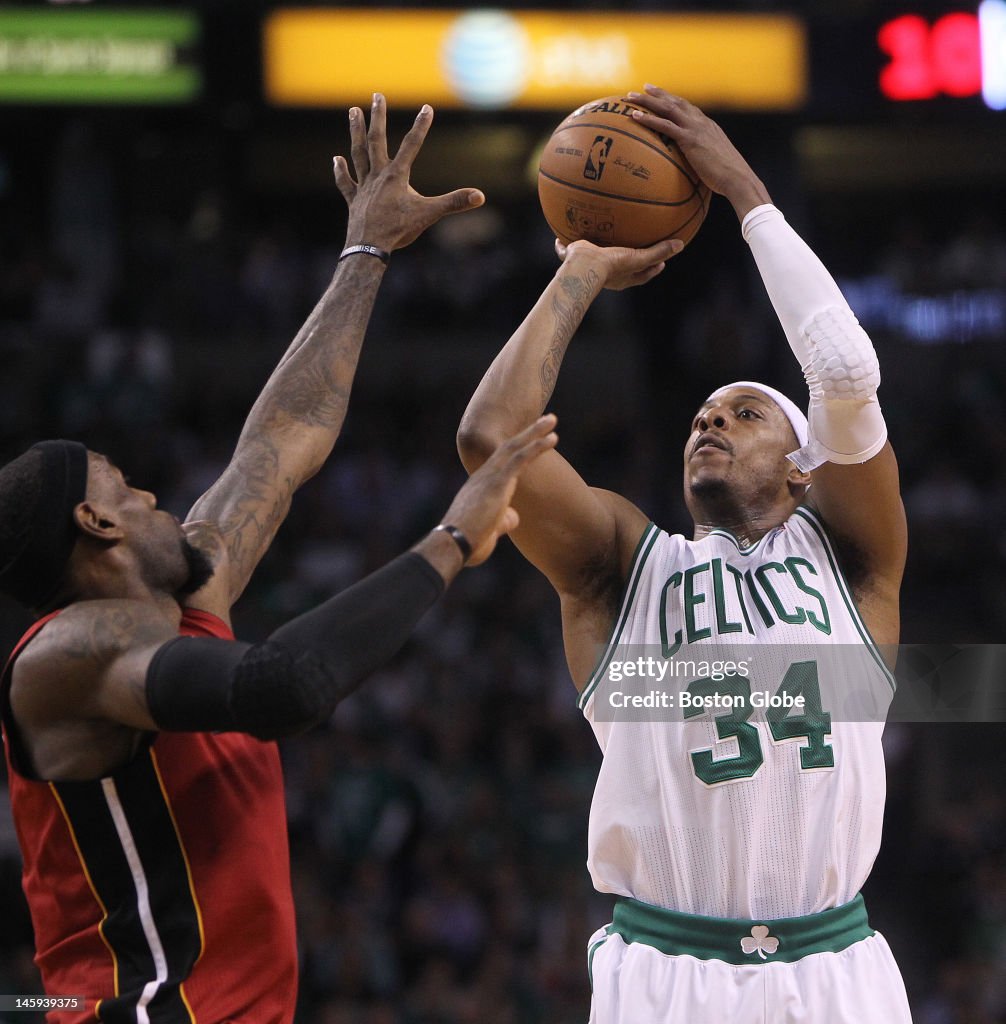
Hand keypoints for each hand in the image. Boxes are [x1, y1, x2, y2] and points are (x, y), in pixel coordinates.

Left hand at [334, 93, 484, 250]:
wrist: (369, 248)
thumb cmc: (399, 230)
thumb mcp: (429, 214)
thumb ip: (454, 202)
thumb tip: (480, 196)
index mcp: (396, 176)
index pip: (411, 145)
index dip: (421, 126)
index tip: (427, 108)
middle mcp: (377, 175)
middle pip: (376, 140)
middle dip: (378, 117)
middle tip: (377, 96)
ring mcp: (363, 187)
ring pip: (358, 154)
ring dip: (356, 132)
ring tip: (352, 111)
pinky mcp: (353, 201)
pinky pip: (346, 183)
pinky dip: (340, 171)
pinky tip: (336, 159)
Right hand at [440, 414, 558, 565]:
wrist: (454, 544)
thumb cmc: (469, 543)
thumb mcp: (490, 530)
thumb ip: (502, 520)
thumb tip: (514, 517)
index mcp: (480, 486)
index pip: (500, 461)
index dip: (517, 448)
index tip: (531, 439)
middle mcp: (483, 475)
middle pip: (508, 447)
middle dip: (528, 432)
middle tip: (546, 420)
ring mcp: (490, 476)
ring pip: (515, 446)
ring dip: (535, 431)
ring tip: (552, 419)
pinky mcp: (498, 482)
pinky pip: (521, 458)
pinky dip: (537, 446)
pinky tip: (552, 438)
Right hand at [556, 237, 681, 290]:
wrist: (584, 267)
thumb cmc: (611, 266)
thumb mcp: (638, 258)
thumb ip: (658, 252)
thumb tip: (680, 245)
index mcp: (622, 277)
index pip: (642, 275)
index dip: (652, 269)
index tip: (662, 264)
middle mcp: (606, 274)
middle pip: (619, 267)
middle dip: (626, 260)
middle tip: (635, 250)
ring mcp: (589, 267)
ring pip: (593, 258)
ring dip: (596, 250)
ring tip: (597, 237)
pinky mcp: (572, 258)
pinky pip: (566, 250)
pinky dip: (562, 245)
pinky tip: (559, 236)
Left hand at [626, 86, 770, 216]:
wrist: (738, 178)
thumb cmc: (728, 178)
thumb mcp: (715, 164)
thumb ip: (703, 160)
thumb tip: (696, 172)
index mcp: (708, 126)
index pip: (688, 108)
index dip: (673, 100)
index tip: (661, 95)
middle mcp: (701, 122)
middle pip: (676, 102)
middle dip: (658, 93)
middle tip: (643, 88)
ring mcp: (696, 128)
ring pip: (667, 108)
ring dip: (647, 101)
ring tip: (630, 97)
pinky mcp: (690, 139)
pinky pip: (665, 125)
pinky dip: (648, 119)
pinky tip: (634, 117)